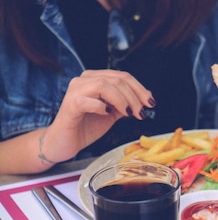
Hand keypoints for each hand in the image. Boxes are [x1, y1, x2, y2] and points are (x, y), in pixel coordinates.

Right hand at [39, 69, 155, 163]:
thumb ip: (125, 104)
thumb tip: (146, 96)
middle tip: (141, 113)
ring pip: (104, 85)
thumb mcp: (111, 114)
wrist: (65, 143)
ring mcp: (75, 91)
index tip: (151, 103)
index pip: (122, 76)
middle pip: (116, 79)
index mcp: (95, 79)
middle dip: (134, 96)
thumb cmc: (86, 127)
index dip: (139, 88)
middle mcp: (84, 80)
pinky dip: (101, 106)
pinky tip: (108, 114)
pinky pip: (88, 100)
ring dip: (121, 100)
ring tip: (128, 114)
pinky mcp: (70, 105)